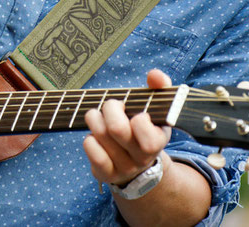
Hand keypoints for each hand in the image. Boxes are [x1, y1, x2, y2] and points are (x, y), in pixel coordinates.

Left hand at [83, 69, 172, 186]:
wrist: (138, 163)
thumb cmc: (143, 127)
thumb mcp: (155, 108)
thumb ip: (159, 87)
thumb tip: (154, 75)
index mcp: (158, 141)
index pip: (147, 135)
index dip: (138, 119)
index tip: (136, 113)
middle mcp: (142, 158)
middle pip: (117, 129)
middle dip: (109, 108)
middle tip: (111, 105)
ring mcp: (123, 168)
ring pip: (101, 136)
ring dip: (95, 119)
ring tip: (98, 116)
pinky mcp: (105, 174)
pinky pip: (91, 151)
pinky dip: (89, 139)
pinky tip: (94, 136)